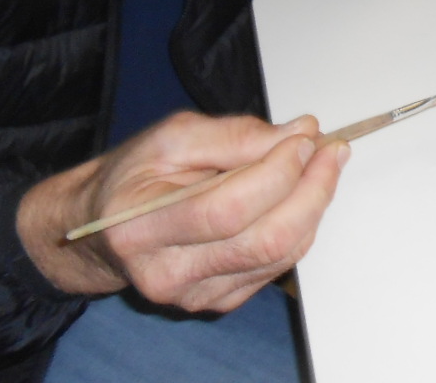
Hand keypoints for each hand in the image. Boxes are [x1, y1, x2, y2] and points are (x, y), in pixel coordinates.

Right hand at [17, 112, 346, 310]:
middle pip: (263, 239)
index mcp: (140, 229)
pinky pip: (278, 266)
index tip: (305, 138)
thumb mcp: (171, 137)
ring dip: (314, 206)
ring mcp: (195, 295)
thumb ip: (235, 135)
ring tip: (322, 166)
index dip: (277, 171)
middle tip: (332, 151)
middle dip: (312, 189)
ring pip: (279, 255)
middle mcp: (167, 274)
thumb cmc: (134, 178)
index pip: (227, 208)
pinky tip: (300, 196)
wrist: (103, 230)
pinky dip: (300, 227)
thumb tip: (299, 133)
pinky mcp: (219, 301)